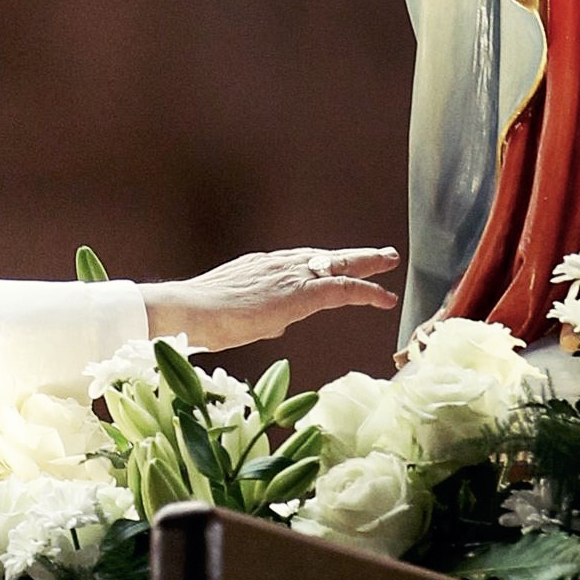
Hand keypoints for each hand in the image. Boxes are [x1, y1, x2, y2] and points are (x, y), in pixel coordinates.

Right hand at [141, 247, 398, 351]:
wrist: (190, 310)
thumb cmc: (202, 320)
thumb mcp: (237, 316)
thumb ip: (262, 318)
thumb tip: (279, 325)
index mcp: (262, 267)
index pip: (302, 263)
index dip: (325, 265)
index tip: (341, 266)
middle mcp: (280, 264)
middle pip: (325, 256)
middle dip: (355, 255)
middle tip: (381, 254)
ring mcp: (291, 274)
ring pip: (339, 265)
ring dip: (366, 265)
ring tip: (389, 264)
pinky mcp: (300, 292)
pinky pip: (343, 288)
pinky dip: (366, 291)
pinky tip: (384, 297)